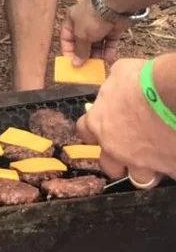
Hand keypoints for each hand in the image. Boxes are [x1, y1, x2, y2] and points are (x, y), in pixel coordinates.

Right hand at [61, 0, 127, 65]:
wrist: (115, 7)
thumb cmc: (92, 18)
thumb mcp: (81, 36)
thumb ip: (79, 51)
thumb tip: (75, 64)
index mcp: (72, 20)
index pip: (66, 38)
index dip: (68, 51)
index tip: (72, 64)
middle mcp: (84, 22)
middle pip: (83, 42)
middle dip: (85, 55)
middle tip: (87, 67)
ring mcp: (99, 25)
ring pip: (97, 44)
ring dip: (97, 54)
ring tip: (99, 65)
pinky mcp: (112, 28)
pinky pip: (109, 42)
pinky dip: (109, 50)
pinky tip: (109, 59)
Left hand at [77, 57, 175, 180]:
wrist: (173, 96)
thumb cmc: (144, 80)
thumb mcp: (121, 73)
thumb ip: (113, 88)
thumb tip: (117, 87)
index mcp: (100, 123)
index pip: (85, 132)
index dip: (93, 131)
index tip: (101, 129)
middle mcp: (115, 148)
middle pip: (108, 165)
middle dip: (117, 160)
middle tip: (129, 149)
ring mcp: (140, 162)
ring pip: (139, 178)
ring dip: (145, 169)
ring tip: (155, 156)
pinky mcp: (166, 169)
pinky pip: (167, 174)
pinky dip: (170, 166)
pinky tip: (172, 154)